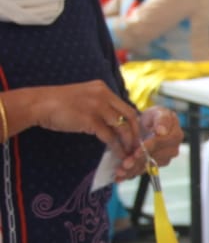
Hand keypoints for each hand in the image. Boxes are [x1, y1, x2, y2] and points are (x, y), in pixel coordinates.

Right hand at [5, 81, 140, 159]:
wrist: (38, 104)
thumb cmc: (57, 103)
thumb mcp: (84, 96)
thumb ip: (100, 104)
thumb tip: (114, 120)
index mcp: (102, 88)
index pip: (126, 106)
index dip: (133, 123)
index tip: (135, 134)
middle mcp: (103, 95)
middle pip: (129, 116)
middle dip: (135, 133)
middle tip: (136, 146)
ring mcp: (97, 107)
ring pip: (122, 128)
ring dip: (128, 143)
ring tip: (128, 153)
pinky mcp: (90, 120)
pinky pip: (110, 137)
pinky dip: (116, 147)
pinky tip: (117, 154)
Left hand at [116, 107, 181, 179]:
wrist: (149, 125)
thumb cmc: (154, 117)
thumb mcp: (159, 112)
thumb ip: (162, 120)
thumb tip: (162, 131)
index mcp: (175, 135)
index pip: (161, 142)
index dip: (148, 147)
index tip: (137, 152)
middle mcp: (172, 149)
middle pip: (153, 157)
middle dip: (138, 161)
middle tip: (125, 165)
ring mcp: (164, 159)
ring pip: (147, 166)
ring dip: (133, 170)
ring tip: (119, 172)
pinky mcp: (155, 165)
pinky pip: (142, 170)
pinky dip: (131, 174)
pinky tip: (121, 177)